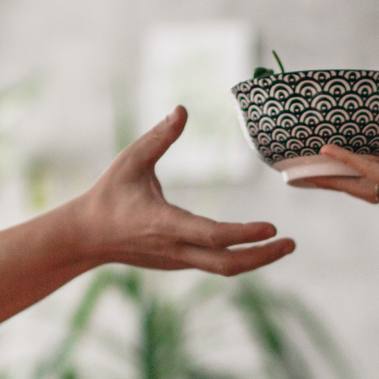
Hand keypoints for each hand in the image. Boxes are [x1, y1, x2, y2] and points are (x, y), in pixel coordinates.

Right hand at [70, 107, 296, 274]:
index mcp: (165, 224)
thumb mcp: (130, 160)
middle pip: (227, 264)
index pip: (213, 235)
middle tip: (291, 243)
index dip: (244, 234)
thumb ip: (159, 137)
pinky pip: (215, 263)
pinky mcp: (179, 263)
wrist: (87, 236)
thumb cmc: (109, 194)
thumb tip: (182, 109)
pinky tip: (260, 245)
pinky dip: (240, 256)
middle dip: (262, 256)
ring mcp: (179, 261)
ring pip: (224, 269)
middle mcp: (176, 249)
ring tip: (284, 245)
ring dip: (256, 259)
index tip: (272, 227)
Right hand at [295, 63, 378, 204]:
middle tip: (306, 170)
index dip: (352, 160)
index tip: (330, 152)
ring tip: (303, 172)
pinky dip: (347, 161)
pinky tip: (327, 151)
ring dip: (330, 178)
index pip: (375, 166)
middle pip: (358, 182)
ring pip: (356, 184)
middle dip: (331, 178)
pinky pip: (366, 171)